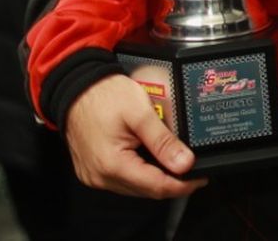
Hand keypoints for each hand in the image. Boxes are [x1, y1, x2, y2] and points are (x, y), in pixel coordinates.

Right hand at [64, 73, 206, 198]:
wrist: (76, 88)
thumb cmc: (104, 95)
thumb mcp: (140, 113)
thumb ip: (163, 140)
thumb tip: (185, 163)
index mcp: (112, 165)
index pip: (156, 186)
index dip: (183, 185)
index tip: (201, 178)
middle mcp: (101, 177)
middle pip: (146, 190)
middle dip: (172, 182)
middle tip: (193, 169)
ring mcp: (95, 176)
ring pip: (135, 187)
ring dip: (156, 178)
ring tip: (175, 162)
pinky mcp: (93, 170)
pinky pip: (122, 179)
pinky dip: (140, 173)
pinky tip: (152, 160)